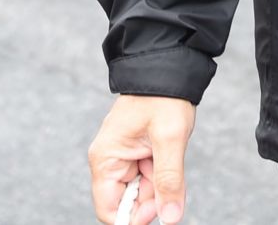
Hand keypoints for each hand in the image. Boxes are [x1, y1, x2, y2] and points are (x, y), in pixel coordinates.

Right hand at [88, 94, 195, 224]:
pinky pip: (148, 178)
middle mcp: (109, 160)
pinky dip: (162, 175)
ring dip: (159, 185)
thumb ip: (169, 180)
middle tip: (171, 183)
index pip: (109, 210)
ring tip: (170, 158)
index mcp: (105, 158)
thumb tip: (170, 217)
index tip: (158, 212)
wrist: (169, 67)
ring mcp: (123, 157)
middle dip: (151, 200)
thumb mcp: (169, 138)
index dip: (133, 219)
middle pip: (128, 202)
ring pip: (141, 192)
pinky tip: (168, 157)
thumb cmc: (163, 96)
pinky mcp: (136, 153)